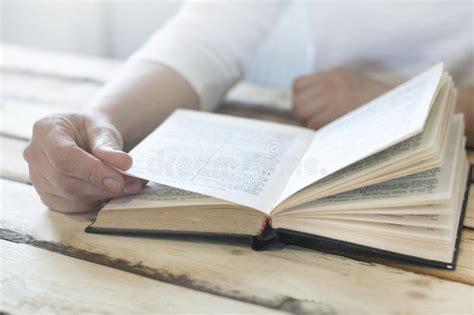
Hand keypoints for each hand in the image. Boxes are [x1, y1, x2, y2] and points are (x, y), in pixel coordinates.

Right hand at [23, 111, 144, 212]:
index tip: (119, 180)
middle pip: (66, 181)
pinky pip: (72, 206)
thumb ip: (109, 147)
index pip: (64, 158)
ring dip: (103, 194)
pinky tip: (110, 191)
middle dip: (102, 186)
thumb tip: (124, 164)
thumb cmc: (92, 131)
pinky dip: (95, 201)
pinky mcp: (48, 196)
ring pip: (70, 196)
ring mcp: (37, 178)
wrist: (86, 138)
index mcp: (45, 131)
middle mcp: (35, 155)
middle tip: (133, 184)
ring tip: (128, 186)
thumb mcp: (102, 131)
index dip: (92, 172)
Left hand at [292, 67, 392, 128]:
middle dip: (301, 113)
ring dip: (308, 121)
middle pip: (297, 100)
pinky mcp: (337, 110)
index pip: (298, 85)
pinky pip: (312, 122)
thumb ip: (330, 90)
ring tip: (321, 125)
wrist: (399, 107)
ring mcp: (334, 95)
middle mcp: (331, 82)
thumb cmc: (376, 103)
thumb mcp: (353, 86)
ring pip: (301, 111)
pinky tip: (329, 129)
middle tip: (313, 121)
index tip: (307, 107)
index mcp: (334, 75)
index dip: (299, 98)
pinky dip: (317, 128)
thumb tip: (304, 105)